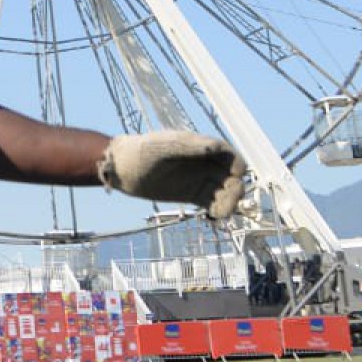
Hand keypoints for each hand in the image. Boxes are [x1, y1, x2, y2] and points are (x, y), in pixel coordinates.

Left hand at [98, 131, 245, 218]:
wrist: (124, 170)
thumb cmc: (142, 152)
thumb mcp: (164, 147)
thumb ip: (189, 146)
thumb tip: (214, 146)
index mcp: (201, 147)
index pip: (230, 156)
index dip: (237, 166)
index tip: (235, 175)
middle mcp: (204, 164)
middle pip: (232, 177)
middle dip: (236, 188)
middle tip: (229, 199)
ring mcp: (200, 180)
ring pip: (226, 192)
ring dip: (230, 202)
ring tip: (221, 211)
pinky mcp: (193, 196)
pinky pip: (213, 204)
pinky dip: (220, 210)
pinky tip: (215, 216)